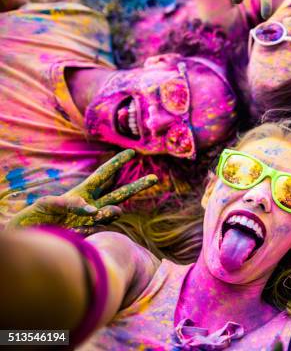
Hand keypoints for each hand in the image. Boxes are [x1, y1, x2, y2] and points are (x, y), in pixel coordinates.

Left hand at [8, 150, 157, 233]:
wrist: (35, 240)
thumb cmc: (36, 217)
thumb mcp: (47, 204)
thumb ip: (70, 204)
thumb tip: (93, 211)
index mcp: (83, 191)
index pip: (103, 174)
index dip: (117, 163)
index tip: (132, 151)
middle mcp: (93, 205)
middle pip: (120, 193)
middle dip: (138, 185)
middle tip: (154, 177)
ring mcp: (93, 221)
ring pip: (113, 213)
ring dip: (110, 212)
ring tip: (101, 213)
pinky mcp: (91, 235)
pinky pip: (99, 231)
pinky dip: (91, 229)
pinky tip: (79, 229)